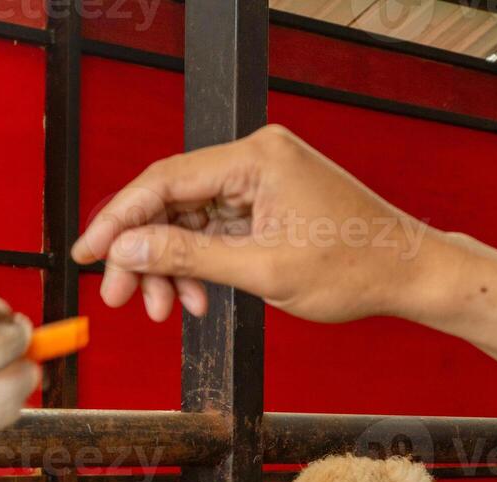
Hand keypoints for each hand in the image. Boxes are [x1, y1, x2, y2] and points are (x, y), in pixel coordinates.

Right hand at [71, 125, 460, 323]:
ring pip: (190, 219)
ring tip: (167, 310)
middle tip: (121, 297)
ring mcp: (263, 177)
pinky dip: (201, 263)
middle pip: (172, 200)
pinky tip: (197, 298)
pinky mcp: (269, 199)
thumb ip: (189, 256)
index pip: (165, 181)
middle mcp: (256, 157)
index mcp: (256, 159)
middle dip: (144, 253)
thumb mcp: (262, 271)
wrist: (408, 272)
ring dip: (172, 266)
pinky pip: (217, 227)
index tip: (88, 253)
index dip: (119, 220)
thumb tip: (129, 248)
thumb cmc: (353, 269)